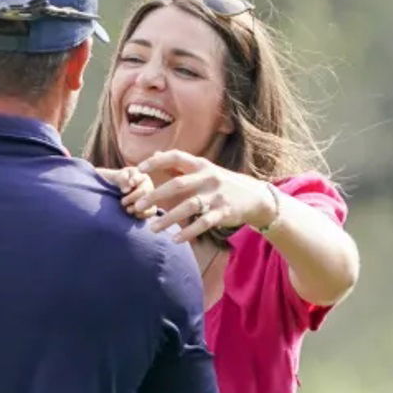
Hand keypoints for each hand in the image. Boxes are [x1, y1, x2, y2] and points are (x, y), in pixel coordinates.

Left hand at [116, 167, 157, 218]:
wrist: (116, 192)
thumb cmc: (116, 181)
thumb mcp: (116, 177)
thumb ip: (121, 178)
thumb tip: (127, 190)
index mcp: (139, 174)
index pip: (139, 176)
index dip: (134, 180)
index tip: (126, 188)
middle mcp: (147, 184)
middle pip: (144, 191)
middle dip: (132, 198)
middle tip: (123, 202)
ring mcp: (151, 196)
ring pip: (149, 202)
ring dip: (137, 208)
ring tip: (128, 209)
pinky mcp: (151, 206)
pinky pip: (152, 211)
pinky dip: (143, 214)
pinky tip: (135, 214)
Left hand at [134, 150, 275, 242]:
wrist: (255, 197)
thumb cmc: (221, 183)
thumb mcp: (204, 170)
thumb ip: (179, 165)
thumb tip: (154, 153)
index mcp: (201, 165)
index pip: (176, 157)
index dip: (157, 161)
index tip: (139, 168)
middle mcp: (208, 178)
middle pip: (178, 184)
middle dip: (156, 195)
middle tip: (138, 205)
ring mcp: (216, 195)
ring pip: (189, 206)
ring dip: (169, 218)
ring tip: (153, 228)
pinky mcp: (224, 212)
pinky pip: (203, 224)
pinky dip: (189, 232)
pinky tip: (175, 239)